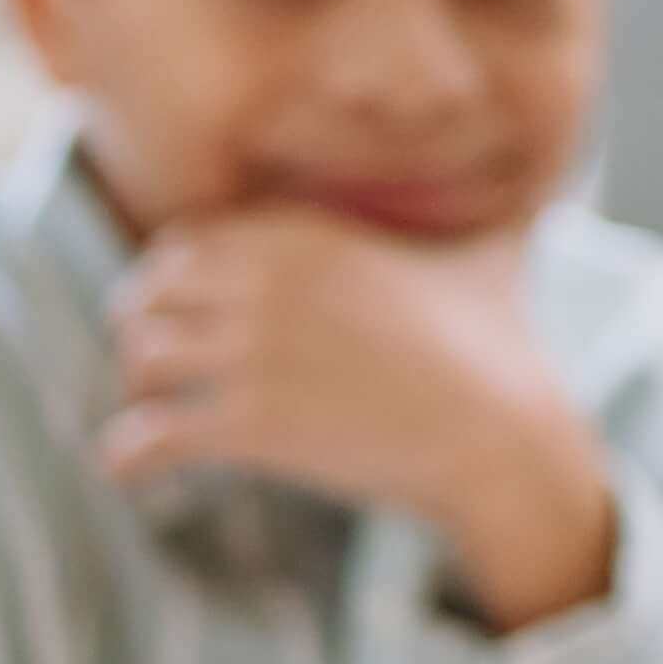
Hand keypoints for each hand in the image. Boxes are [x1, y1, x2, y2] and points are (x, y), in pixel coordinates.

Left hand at [98, 205, 616, 627]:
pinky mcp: (252, 427)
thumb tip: (535, 192)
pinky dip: (127, 456)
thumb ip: (482, 216)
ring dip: (135, 390)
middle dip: (140, 330)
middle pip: (149, 294)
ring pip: (142, 358)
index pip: (188, 243)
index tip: (172, 309)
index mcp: (304, 237)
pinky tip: (127, 472)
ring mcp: (254, 354)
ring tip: (147, 414)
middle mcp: (267, 284)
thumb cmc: (502, 348)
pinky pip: (152, 436)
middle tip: (150, 367)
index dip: (168, 279)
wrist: (504, 433)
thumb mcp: (486, 255)